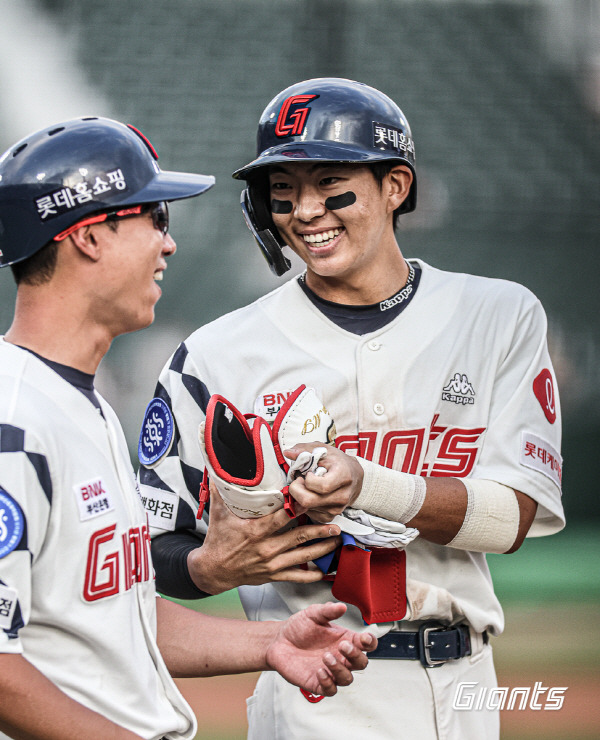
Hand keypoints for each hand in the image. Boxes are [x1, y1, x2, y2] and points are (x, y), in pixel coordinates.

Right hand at [187, 487, 342, 593]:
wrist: (212, 570)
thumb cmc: (218, 541)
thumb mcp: (218, 514)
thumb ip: (222, 492)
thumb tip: (218, 471)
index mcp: (256, 531)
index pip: (281, 517)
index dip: (297, 507)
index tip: (311, 498)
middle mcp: (267, 548)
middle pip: (299, 537)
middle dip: (320, 530)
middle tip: (336, 524)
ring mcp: (272, 563)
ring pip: (303, 556)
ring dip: (322, 548)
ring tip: (336, 540)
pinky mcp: (273, 575)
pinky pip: (296, 577)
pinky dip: (311, 575)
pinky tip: (324, 571)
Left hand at [266, 602, 376, 695]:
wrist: (279, 640)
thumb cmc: (299, 627)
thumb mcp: (313, 614)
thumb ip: (328, 611)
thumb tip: (342, 607)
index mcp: (345, 639)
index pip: (366, 644)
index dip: (370, 642)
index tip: (364, 638)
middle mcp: (341, 657)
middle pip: (361, 663)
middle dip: (356, 656)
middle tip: (342, 646)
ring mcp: (331, 671)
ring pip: (347, 678)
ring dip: (340, 670)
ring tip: (326, 657)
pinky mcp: (318, 683)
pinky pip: (330, 689)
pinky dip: (328, 683)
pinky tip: (319, 671)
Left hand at [286, 443, 363, 522]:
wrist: (354, 475)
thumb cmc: (338, 461)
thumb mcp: (323, 450)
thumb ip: (304, 450)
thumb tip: (287, 453)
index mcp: (343, 476)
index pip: (320, 486)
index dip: (307, 480)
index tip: (308, 473)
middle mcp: (342, 496)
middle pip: (309, 501)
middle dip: (296, 490)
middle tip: (299, 481)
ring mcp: (337, 508)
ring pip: (307, 508)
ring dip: (300, 497)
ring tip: (307, 486)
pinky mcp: (331, 516)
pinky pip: (310, 515)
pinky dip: (305, 505)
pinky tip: (310, 494)